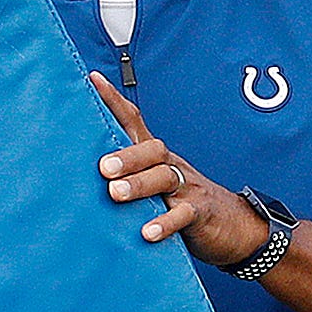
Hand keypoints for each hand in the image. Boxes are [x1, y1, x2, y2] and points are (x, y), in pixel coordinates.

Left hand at [91, 73, 270, 268]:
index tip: (94, 80)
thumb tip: (78, 172)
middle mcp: (171, 166)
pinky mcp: (200, 213)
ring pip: (164, 178)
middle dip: (127, 156)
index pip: (135, 121)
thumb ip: (125, 177)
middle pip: (152, 150)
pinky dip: (165, 223)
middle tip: (104, 167)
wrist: (233, 224)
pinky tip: (148, 232)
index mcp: (157, 157)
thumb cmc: (181, 202)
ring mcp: (188, 188)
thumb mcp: (153, 184)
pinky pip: (183, 214)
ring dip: (139, 185)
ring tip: (116, 194)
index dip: (115, 101)